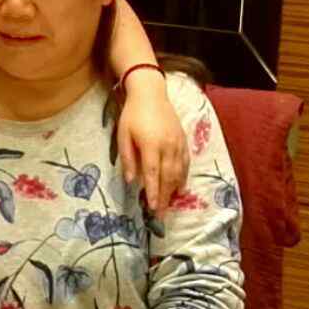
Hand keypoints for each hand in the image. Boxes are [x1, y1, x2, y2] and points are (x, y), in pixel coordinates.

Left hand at [117, 75, 187, 208]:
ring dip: (173, 191)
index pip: (152, 174)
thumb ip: (127, 158)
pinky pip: (186, 164)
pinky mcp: (184, 141)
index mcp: (151, 145)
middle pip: (167, 177)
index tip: (152, 208)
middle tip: (160, 214)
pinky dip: (183, 178)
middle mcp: (167, 147)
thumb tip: (130, 180)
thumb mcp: (123, 135)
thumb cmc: (133, 115)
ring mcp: (178, 144)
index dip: (153, 192)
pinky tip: (180, 188)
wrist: (151, 94)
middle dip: (164, 197)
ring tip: (168, 205)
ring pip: (178, 173)